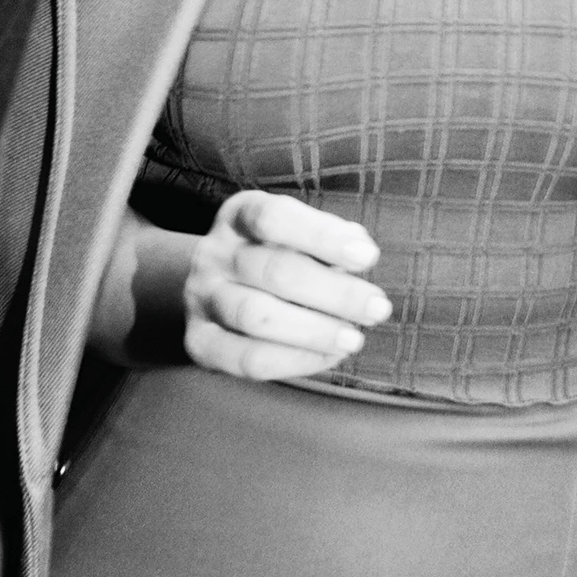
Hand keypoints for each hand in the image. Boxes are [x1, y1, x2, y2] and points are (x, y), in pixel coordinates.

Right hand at [177, 189, 392, 382]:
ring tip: (353, 338)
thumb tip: (359, 250)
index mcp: (239, 215)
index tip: (368, 257)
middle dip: (335, 293)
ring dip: (314, 331)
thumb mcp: (297, 234)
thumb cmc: (275, 255)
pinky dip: (293, 361)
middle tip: (377, 309)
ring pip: (257, 317)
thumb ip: (327, 239)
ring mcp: (202, 298)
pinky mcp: (200, 342)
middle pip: (274, 271)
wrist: (216, 289)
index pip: (274, 218)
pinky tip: (327, 357)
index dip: (323, 237)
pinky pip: (246, 359)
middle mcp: (214, 253)